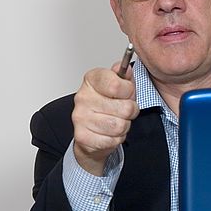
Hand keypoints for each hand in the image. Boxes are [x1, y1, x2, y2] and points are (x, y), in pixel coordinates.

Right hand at [71, 61, 139, 175]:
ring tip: (117, 121)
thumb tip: (126, 69)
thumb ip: (124, 76)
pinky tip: (110, 133)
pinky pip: (112, 140)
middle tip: (123, 111)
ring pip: (120, 126)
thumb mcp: (120, 85)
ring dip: (124, 126)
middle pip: (125, 108)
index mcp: (91, 80)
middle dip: (130, 112)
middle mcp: (83, 97)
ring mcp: (80, 117)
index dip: (129, 91)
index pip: (117, 85)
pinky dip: (116, 139)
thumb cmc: (108, 105)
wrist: (91, 130)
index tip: (126, 93)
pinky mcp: (82, 137)